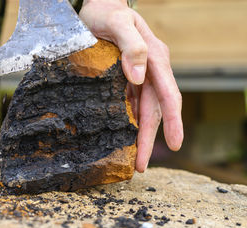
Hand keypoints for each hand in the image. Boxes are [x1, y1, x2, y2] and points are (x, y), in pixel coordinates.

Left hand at [79, 0, 182, 171]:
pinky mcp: (127, 79)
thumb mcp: (118, 23)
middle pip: (155, 110)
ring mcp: (140, 76)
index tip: (175, 144)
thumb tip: (138, 77)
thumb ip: (131, 46)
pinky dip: (130, 123)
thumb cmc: (107, 13)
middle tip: (141, 166)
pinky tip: (124, 138)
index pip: (168, 94)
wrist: (99, 8)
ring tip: (134, 160)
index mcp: (155, 58)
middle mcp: (151, 70)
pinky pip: (131, 105)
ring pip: (144, 111)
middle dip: (150, 138)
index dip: (173, 121)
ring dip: (141, 136)